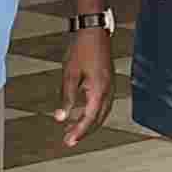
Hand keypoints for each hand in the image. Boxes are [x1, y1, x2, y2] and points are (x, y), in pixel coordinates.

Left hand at [56, 24, 113, 149]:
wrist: (93, 29)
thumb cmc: (81, 49)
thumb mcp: (70, 74)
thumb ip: (67, 98)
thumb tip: (60, 118)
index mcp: (99, 90)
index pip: (89, 118)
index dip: (79, 132)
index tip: (69, 142)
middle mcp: (108, 90)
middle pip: (98, 119)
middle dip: (84, 131)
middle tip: (69, 141)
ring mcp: (110, 85)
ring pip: (102, 112)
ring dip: (89, 123)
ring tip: (74, 130)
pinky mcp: (108, 81)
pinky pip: (103, 103)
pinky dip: (93, 112)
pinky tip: (83, 113)